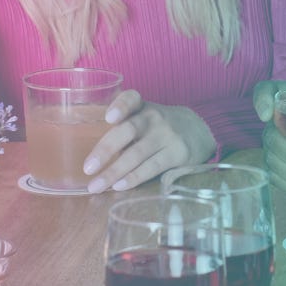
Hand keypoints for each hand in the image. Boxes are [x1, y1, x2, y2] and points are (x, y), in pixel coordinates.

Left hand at [82, 90, 215, 192]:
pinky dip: (134, 177)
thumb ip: (120, 130)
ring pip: (137, 154)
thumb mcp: (143, 118)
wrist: (197, 132)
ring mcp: (167, 135)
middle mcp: (154, 118)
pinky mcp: (178, 153)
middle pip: (128, 130)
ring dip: (114, 172)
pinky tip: (119, 186)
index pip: (131, 99)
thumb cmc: (157, 128)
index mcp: (142, 106)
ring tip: (96, 186)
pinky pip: (152, 167)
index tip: (109, 118)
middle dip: (105, 150)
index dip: (120, 106)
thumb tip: (90, 159)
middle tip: (88, 168)